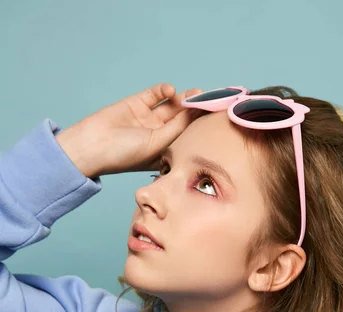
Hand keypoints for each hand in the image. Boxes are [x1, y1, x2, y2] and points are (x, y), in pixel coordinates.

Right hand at [56, 83, 202, 177]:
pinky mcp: (137, 104)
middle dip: (194, 110)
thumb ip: (177, 128)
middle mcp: (158, 135)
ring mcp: (148, 119)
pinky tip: (170, 91)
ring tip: (195, 93)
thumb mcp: (157, 145)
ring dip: (183, 99)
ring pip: (171, 105)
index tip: (215, 116)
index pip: (187, 136)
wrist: (92, 145)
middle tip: (209, 100)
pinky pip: (155, 94)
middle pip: (182, 119)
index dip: (199, 126)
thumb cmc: (125, 155)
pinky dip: (164, 90)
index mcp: (165, 151)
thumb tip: (195, 113)